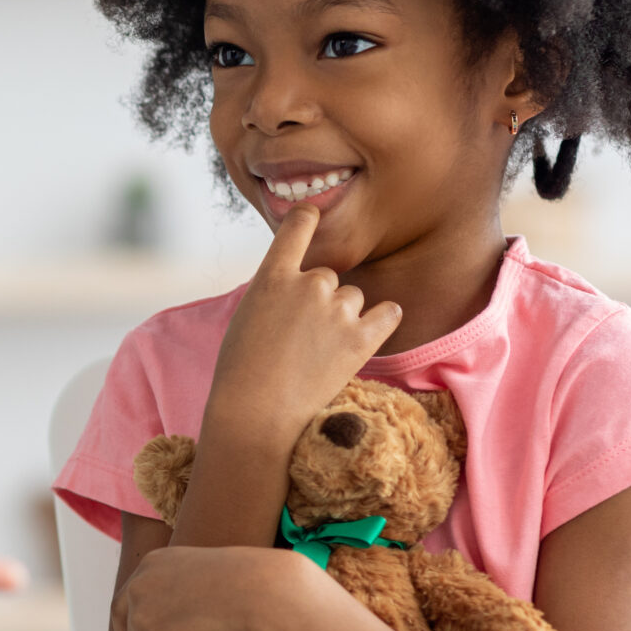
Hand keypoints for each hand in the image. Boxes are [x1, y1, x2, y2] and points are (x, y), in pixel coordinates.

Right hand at [199, 205, 401, 445]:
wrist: (256, 414)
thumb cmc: (241, 372)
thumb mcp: (247, 316)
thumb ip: (275, 292)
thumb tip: (297, 288)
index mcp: (274, 275)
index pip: (298, 225)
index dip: (307, 218)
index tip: (312, 215)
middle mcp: (310, 283)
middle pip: (328, 275)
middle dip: (320, 298)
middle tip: (301, 335)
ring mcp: (338, 309)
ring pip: (354, 298)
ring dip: (344, 317)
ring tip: (320, 351)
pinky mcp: (362, 338)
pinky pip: (388, 313)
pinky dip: (382, 320)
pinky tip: (371, 332)